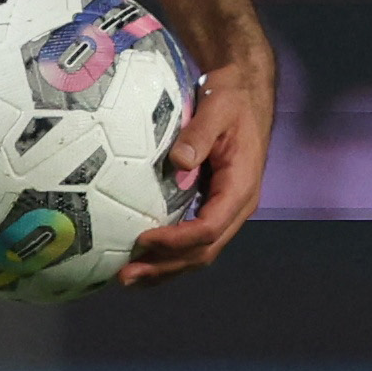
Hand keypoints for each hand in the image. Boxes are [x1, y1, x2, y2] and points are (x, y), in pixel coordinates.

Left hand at [120, 58, 272, 285]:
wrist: (245, 92)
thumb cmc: (231, 99)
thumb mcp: (217, 108)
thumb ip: (199, 135)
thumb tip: (178, 162)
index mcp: (241, 187)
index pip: (209, 227)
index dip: (177, 240)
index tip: (143, 240)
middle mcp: (236, 206)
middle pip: (204, 251)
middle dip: (166, 266)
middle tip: (126, 276)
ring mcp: (225, 208)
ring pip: (199, 252)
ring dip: (166, 268)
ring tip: (129, 278)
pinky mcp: (212, 204)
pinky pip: (193, 238)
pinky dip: (170, 253)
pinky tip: (144, 257)